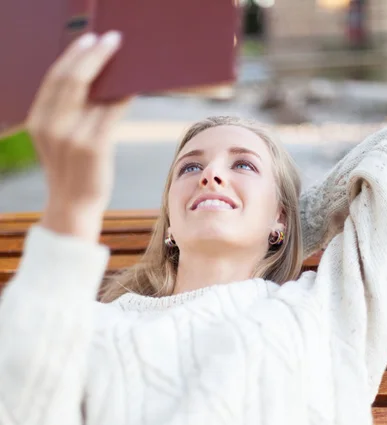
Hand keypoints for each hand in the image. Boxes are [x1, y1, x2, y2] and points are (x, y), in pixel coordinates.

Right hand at [26, 31, 131, 241]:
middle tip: (111, 40)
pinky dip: (122, 94)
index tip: (87, 40)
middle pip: (72, 78)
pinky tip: (132, 86)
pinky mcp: (94, 147)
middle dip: (93, 54)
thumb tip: (99, 83)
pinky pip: (111, 111)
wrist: (73, 208)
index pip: (54, 79)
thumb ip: (69, 114)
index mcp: (39, 122)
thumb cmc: (72, 173)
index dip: (72, 56)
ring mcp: (72, 136)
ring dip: (110, 68)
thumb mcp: (60, 141)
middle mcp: (52, 126)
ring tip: (124, 56)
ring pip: (93, 91)